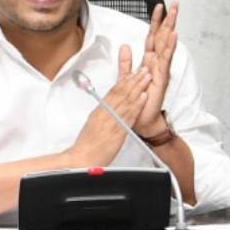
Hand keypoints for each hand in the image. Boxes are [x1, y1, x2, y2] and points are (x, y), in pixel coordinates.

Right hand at [67, 45, 150, 166]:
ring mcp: (112, 122)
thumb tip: (108, 107)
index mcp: (99, 111)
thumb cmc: (86, 145)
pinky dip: (137, 105)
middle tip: (144, 69)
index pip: (113, 92)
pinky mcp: (118, 132)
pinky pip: (129, 116)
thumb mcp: (92, 124)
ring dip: (138, 88)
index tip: (132, 72)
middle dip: (134, 80)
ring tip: (146, 78)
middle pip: (122, 93)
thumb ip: (102, 114)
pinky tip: (143, 97)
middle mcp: (106, 114)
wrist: (82, 159)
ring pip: (127, 101)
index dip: (124, 81)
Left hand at [132, 2, 178, 137]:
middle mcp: (157, 63)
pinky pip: (166, 59)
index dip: (155, 22)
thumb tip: (125, 46)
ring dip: (171, 28)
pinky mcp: (162, 77)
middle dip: (168, 20)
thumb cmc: (139, 101)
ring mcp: (161, 69)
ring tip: (175, 14)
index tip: (158, 7)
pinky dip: (170, 47)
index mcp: (149, 62)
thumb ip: (126, 63)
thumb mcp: (127, 78)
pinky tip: (174, 36)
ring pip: (166, 44)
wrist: (143, 120)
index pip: (152, 37)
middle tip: (174, 4)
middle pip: (162, 37)